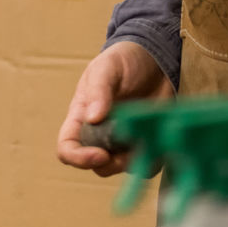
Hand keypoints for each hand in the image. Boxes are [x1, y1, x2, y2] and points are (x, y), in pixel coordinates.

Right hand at [55, 41, 173, 175]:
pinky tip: (159, 136)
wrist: (154, 58)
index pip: (68, 147)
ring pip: (124, 168)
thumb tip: (93, 118)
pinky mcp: (146, 143)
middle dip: (112, 162)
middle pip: (97, 165)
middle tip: (129, 144)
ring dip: (135, 160)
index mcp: (81, 118)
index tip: (100, 154)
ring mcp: (124, 142)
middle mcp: (100, 135)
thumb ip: (99, 90)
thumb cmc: (123, 60)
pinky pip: (148, 164)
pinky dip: (154, 157)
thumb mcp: (107, 68)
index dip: (78, 158)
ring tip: (146, 135)